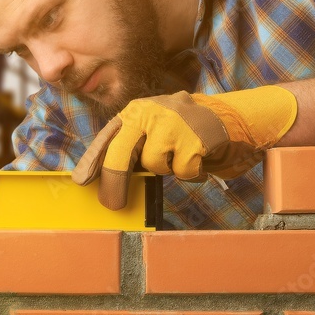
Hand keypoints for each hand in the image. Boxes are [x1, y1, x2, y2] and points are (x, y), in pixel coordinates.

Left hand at [72, 86, 296, 209]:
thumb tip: (105, 177)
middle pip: (121, 152)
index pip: (108, 137)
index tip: (81, 181)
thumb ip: (134, 145)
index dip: (93, 161)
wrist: (234, 117)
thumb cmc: (188, 129)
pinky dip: (191, 173)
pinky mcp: (193, 139)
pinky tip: (199, 158)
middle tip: (113, 204)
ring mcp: (172, 123)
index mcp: (137, 110)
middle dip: (114, 182)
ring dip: (168, 169)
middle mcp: (150, 112)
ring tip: (183, 155)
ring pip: (154, 165)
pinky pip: (181, 171)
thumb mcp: (157, 128)